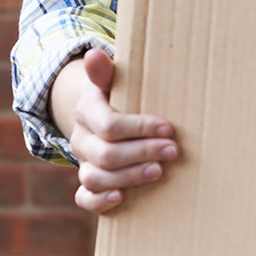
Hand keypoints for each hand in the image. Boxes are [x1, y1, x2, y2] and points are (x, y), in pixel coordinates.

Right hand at [48, 47, 178, 214]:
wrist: (100, 115)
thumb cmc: (117, 96)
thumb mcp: (112, 80)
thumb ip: (105, 71)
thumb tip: (94, 54)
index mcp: (87, 111)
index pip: (109, 124)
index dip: (140, 128)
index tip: (168, 128)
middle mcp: (81, 139)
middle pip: (106, 153)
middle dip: (142, 152)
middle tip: (174, 151)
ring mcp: (83, 163)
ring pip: (95, 177)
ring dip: (129, 177)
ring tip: (159, 172)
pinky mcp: (87, 183)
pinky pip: (84, 198)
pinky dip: (100, 201)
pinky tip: (121, 197)